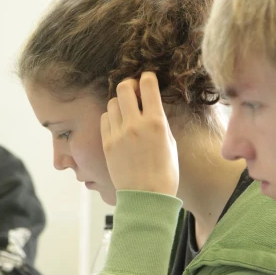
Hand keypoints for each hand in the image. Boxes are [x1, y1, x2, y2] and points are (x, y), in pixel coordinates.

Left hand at [101, 72, 178, 195]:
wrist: (147, 197)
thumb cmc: (165, 173)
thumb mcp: (170, 143)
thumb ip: (160, 121)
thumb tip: (152, 105)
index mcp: (156, 122)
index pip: (148, 85)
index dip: (148, 77)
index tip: (148, 78)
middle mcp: (135, 124)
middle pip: (124, 88)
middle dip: (130, 84)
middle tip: (134, 90)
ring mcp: (118, 134)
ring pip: (112, 103)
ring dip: (120, 102)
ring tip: (127, 111)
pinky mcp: (106, 144)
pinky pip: (105, 119)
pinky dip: (111, 117)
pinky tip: (118, 124)